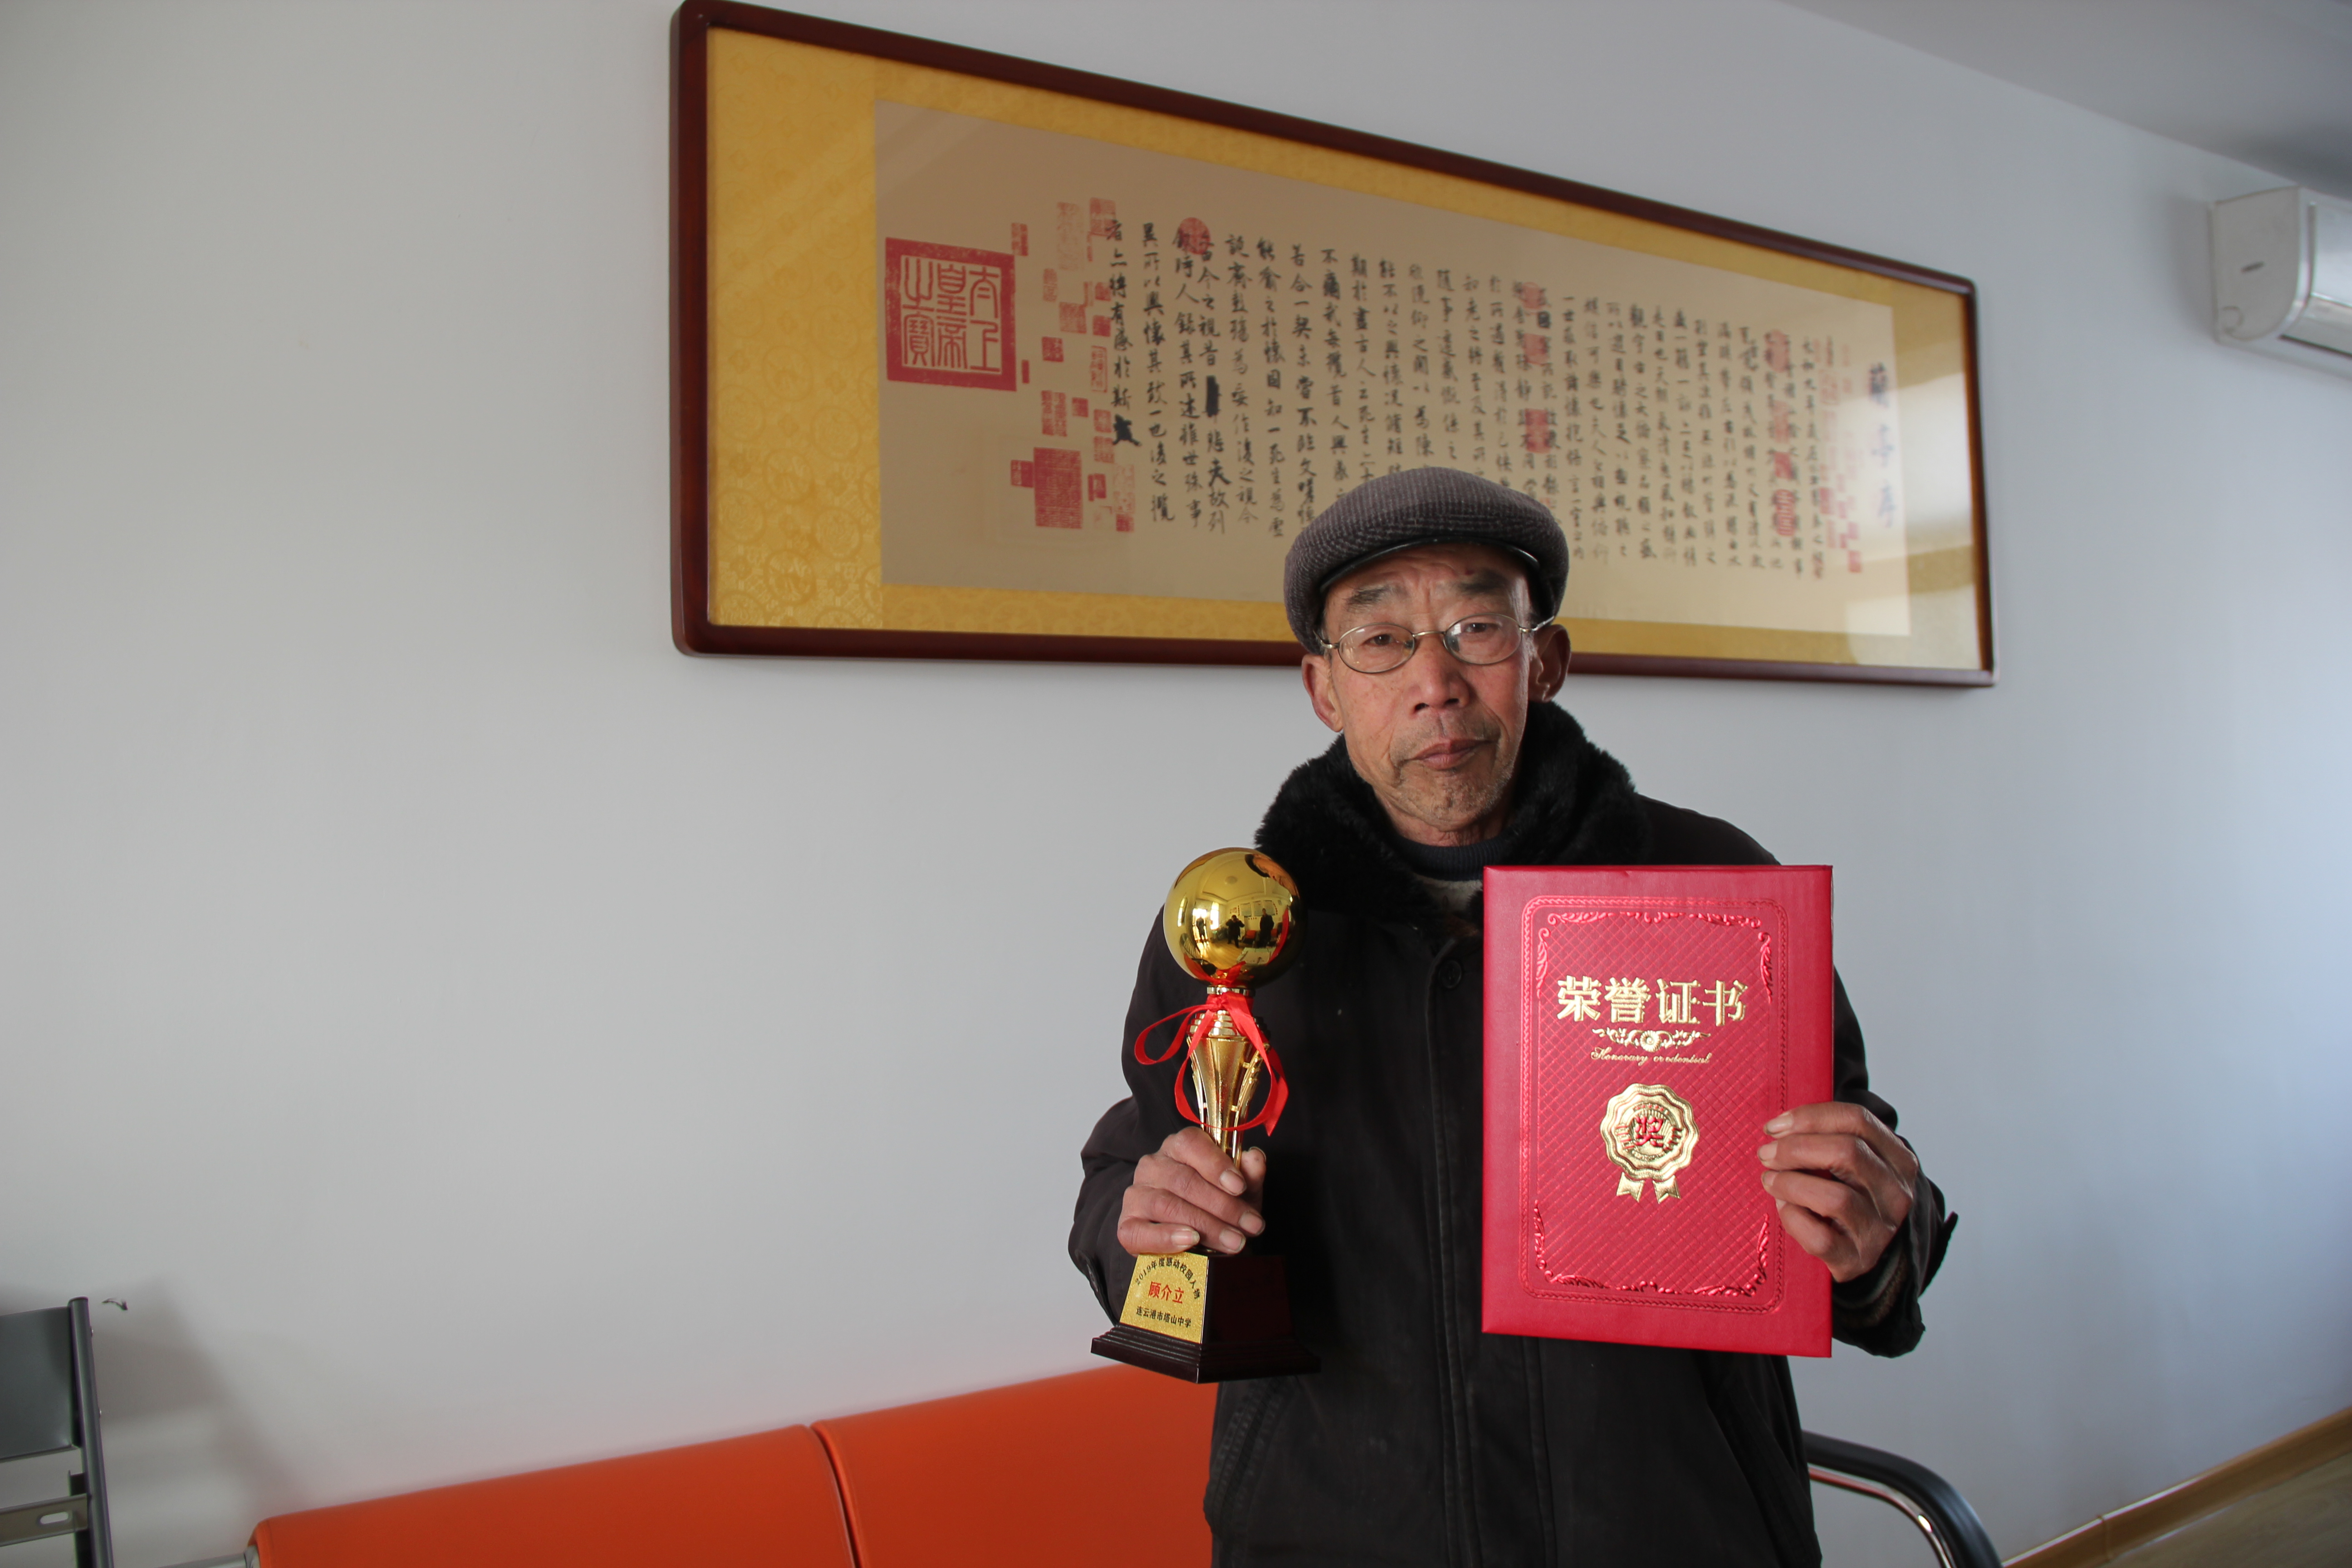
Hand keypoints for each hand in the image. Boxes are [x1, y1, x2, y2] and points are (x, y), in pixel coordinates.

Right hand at [1118, 1128, 1266, 1256]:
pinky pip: (1140, 1232)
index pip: (1190, 1143)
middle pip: (1184, 1179)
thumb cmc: (1219, 1209)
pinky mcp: (1127, 1226)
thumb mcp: (1241, 1192)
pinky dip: (1166, 1237)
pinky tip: (1190, 1240)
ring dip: (1205, 1225)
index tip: (1240, 1186)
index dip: (1216, 1164)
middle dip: (1223, 1205)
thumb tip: (1255, 1159)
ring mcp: (1136, 1195)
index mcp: (1179, 1147)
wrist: (1198, 1244)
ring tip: (1234, 1241)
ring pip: (1167, 1204)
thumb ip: (1249, 1174)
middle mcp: (1153, 1166)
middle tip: (1251, 1226)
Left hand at [1756, 1102, 1916, 1282]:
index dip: (1809, 1117)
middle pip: (1847, 1152)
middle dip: (1795, 1148)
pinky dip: (1792, 1218)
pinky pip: (1820, 1237)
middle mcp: (1896, 1194)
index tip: (1774, 1126)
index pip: (1857, 1120)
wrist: (1858, 1250)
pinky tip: (1784, 1208)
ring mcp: (1879, 1230)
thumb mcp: (1849, 1162)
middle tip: (1766, 1154)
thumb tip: (1780, 1127)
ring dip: (1790, 1183)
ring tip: (1770, 1180)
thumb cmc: (1846, 1194)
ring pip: (1835, 1197)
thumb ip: (1826, 1137)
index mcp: (1899, 1161)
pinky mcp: (1857, 1259)